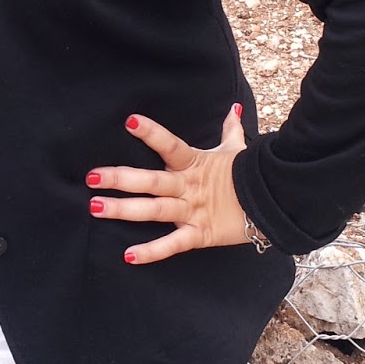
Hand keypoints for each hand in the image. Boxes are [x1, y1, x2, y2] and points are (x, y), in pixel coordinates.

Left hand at [87, 104, 247, 264]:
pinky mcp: (200, 234)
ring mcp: (192, 211)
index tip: (130, 121)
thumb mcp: (236, 150)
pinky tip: (129, 255)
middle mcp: (188, 187)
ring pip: (154, 210)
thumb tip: (233, 108)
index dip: (152, 133)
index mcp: (194, 164)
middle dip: (120, 178)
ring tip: (96, 207)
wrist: (273, 203)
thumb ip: (229, 129)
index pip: (170, 145)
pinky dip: (152, 251)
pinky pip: (173, 244)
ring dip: (124, 209)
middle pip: (151, 181)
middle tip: (91, 177)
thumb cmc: (246, 175)